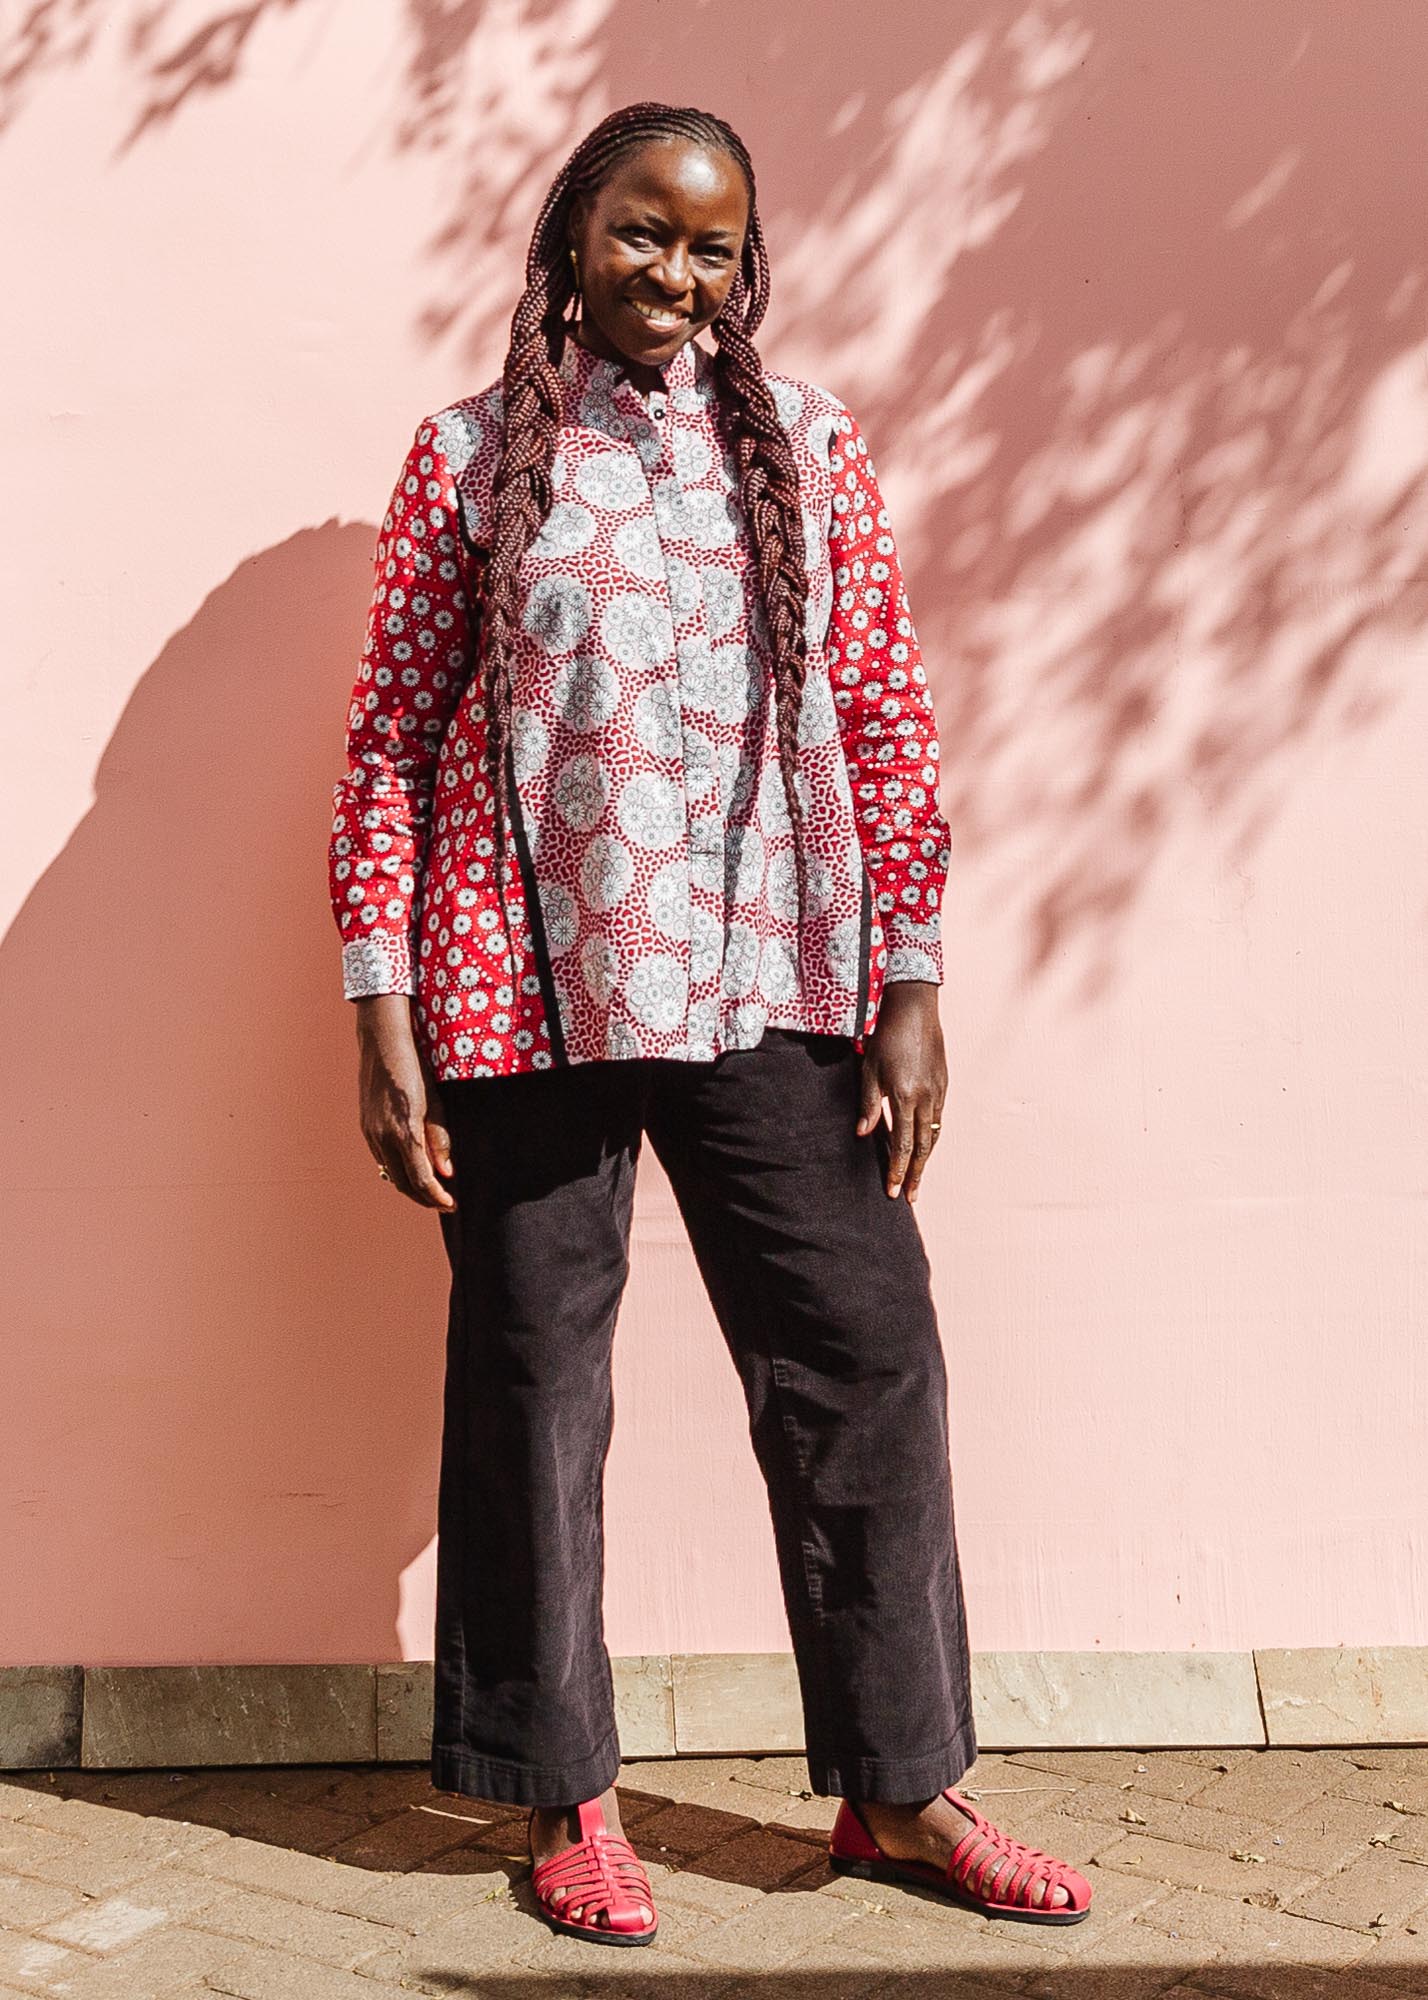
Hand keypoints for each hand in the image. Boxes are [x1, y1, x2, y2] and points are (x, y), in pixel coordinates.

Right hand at [355, 995, 456, 1210]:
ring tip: (431, 1191)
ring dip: (411, 1186)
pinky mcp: (366, 1127)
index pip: (420, 1179)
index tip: (451, 1205)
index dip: (437, 1197)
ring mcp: (370, 1133)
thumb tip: (446, 1172)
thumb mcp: (435, 1101)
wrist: (381, 1043)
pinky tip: (412, 1168)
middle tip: (444, 1203)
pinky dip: (398, 1170)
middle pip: (403, 1183)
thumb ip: (439, 1138)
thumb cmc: (415, 1067)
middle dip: (424, 1198)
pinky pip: (382, 1158)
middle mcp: (382, 1136)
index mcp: (403, 1131)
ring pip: (390, 1173)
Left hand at [855, 982, 946, 1202]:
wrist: (915, 1009)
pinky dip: (932, 1138)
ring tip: (917, 1178)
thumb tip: (863, 1135)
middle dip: (915, 1174)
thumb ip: (869, 1105)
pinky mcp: (943, 1083)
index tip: (892, 1190)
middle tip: (909, 1197)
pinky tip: (926, 1145)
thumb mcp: (869, 1070)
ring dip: (926, 1160)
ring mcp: (938, 1091)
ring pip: (934, 1135)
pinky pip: (939, 1119)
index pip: (903, 1145)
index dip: (897, 1169)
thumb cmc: (886, 1037)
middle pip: (923, 1147)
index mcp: (906, 1097)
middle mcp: (927, 1099)